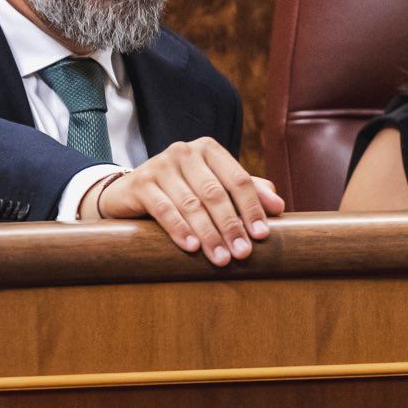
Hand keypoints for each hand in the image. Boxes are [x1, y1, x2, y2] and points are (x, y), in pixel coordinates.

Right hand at [88, 137, 285, 266]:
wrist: (129, 192)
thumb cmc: (181, 190)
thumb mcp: (213, 186)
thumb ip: (246, 192)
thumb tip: (278, 205)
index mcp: (209, 149)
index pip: (238, 179)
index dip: (252, 208)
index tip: (262, 235)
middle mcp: (185, 152)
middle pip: (216, 193)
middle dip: (232, 226)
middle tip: (243, 253)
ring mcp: (161, 165)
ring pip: (192, 204)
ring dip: (209, 234)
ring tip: (221, 258)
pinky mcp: (141, 182)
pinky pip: (164, 209)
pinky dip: (179, 229)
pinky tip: (191, 247)